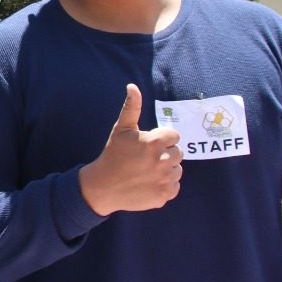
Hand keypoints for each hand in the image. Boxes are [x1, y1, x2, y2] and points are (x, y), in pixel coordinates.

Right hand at [78, 83, 181, 216]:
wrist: (103, 187)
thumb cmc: (113, 155)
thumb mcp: (121, 129)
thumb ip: (131, 107)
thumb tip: (132, 86)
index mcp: (154, 142)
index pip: (174, 136)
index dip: (160, 140)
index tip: (146, 146)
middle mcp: (163, 160)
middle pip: (178, 153)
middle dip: (165, 154)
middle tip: (146, 160)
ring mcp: (165, 179)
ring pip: (177, 170)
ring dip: (166, 170)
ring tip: (147, 171)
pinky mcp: (165, 195)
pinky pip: (175, 186)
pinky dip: (165, 185)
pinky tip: (149, 183)